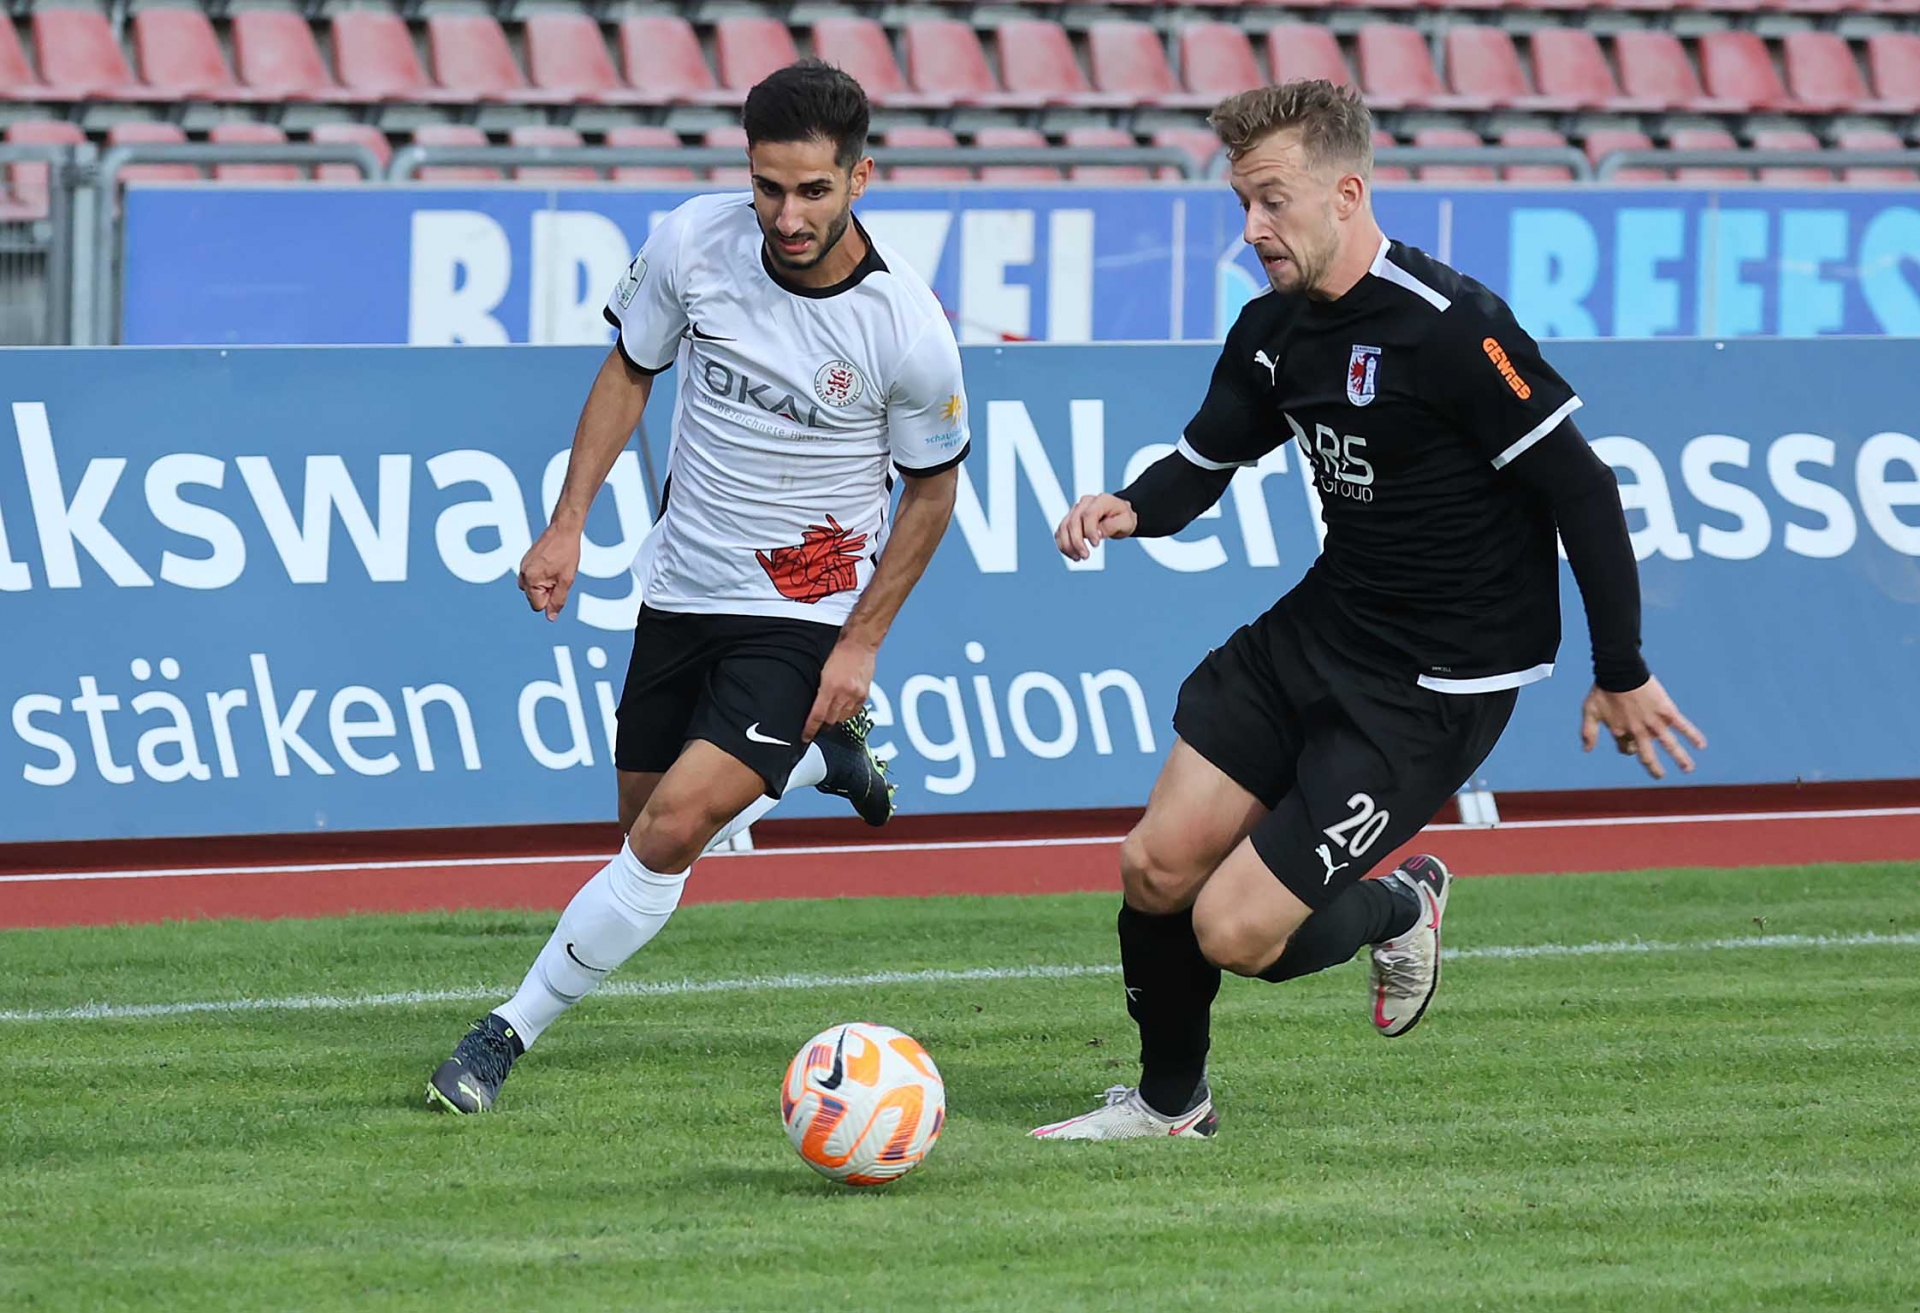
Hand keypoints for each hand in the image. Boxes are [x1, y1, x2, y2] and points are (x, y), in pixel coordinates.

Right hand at [517, 524, 581, 620]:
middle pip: (534, 598)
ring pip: (533, 589)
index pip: (538, 606)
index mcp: (530, 581)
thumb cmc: (566, 554)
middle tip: (559, 575)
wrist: (563, 529)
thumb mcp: (566, 581)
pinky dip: (542, 576)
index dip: (552, 599)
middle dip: (547, 592)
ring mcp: (522, 568)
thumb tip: (550, 618)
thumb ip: (558, 601)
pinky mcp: (525, 562)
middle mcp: (522, 575)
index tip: (559, 584)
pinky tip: (551, 564)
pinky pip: (532, 578)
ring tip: (555, 570)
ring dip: (545, 584)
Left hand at [805, 638, 876, 742]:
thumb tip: (815, 707)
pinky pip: (854, 713)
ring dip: (835, 717)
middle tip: (818, 722)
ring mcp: (855, 696)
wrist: (859, 644)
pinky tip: (843, 706)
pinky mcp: (864, 696)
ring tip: (832, 710)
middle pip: (831, 720)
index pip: (818, 716)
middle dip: (823, 723)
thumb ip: (820, 690)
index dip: (810, 729)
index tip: (805, 736)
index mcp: (830, 687)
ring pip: (843, 718)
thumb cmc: (840, 653)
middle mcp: (844, 694)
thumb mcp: (822, 671)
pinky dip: (847, 713)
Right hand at [1055, 494, 1138, 561]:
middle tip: (1085, 556)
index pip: (1088, 514)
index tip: (1096, 545)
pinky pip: (1060, 532)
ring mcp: (1075, 510)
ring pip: (1064, 527)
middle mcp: (1085, 503)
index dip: (1089, 531)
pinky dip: (1063, 545)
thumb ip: (1112, 526)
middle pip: (1073, 521)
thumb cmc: (1123, 518)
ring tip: (1077, 558)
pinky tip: (1072, 554)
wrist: (1118, 515)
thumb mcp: (1126, 522)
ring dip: (1067, 545)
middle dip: (1077, 542)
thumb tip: (1097, 534)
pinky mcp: (1070, 519)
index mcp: (1101, 500)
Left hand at [1580, 675, 1706, 779]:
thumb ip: (1588, 732)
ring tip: (1688, 769)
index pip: (1625, 748)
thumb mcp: (1589, 712)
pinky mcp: (1667, 712)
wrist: (1620, 672)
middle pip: (1648, 755)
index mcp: (1621, 732)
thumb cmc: (1603, 690)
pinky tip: (1702, 745)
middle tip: (1660, 776)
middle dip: (1654, 768)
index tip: (1630, 747)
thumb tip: (1586, 750)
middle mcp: (1639, 732)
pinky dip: (1692, 735)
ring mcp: (1654, 723)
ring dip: (1680, 758)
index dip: (1627, 749)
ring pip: (1669, 745)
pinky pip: (1682, 726)